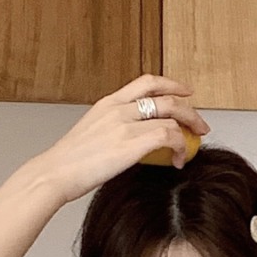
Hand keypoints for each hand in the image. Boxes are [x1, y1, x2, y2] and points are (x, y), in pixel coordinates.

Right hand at [32, 73, 211, 205]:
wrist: (55, 173)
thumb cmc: (69, 163)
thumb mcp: (93, 136)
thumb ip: (114, 131)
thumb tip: (132, 142)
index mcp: (108, 104)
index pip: (146, 83)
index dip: (171, 84)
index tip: (185, 93)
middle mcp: (118, 108)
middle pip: (165, 97)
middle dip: (189, 110)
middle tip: (201, 124)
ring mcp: (125, 124)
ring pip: (171, 115)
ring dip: (189, 130)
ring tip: (192, 146)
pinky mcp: (130, 143)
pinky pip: (168, 137)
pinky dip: (179, 148)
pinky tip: (177, 161)